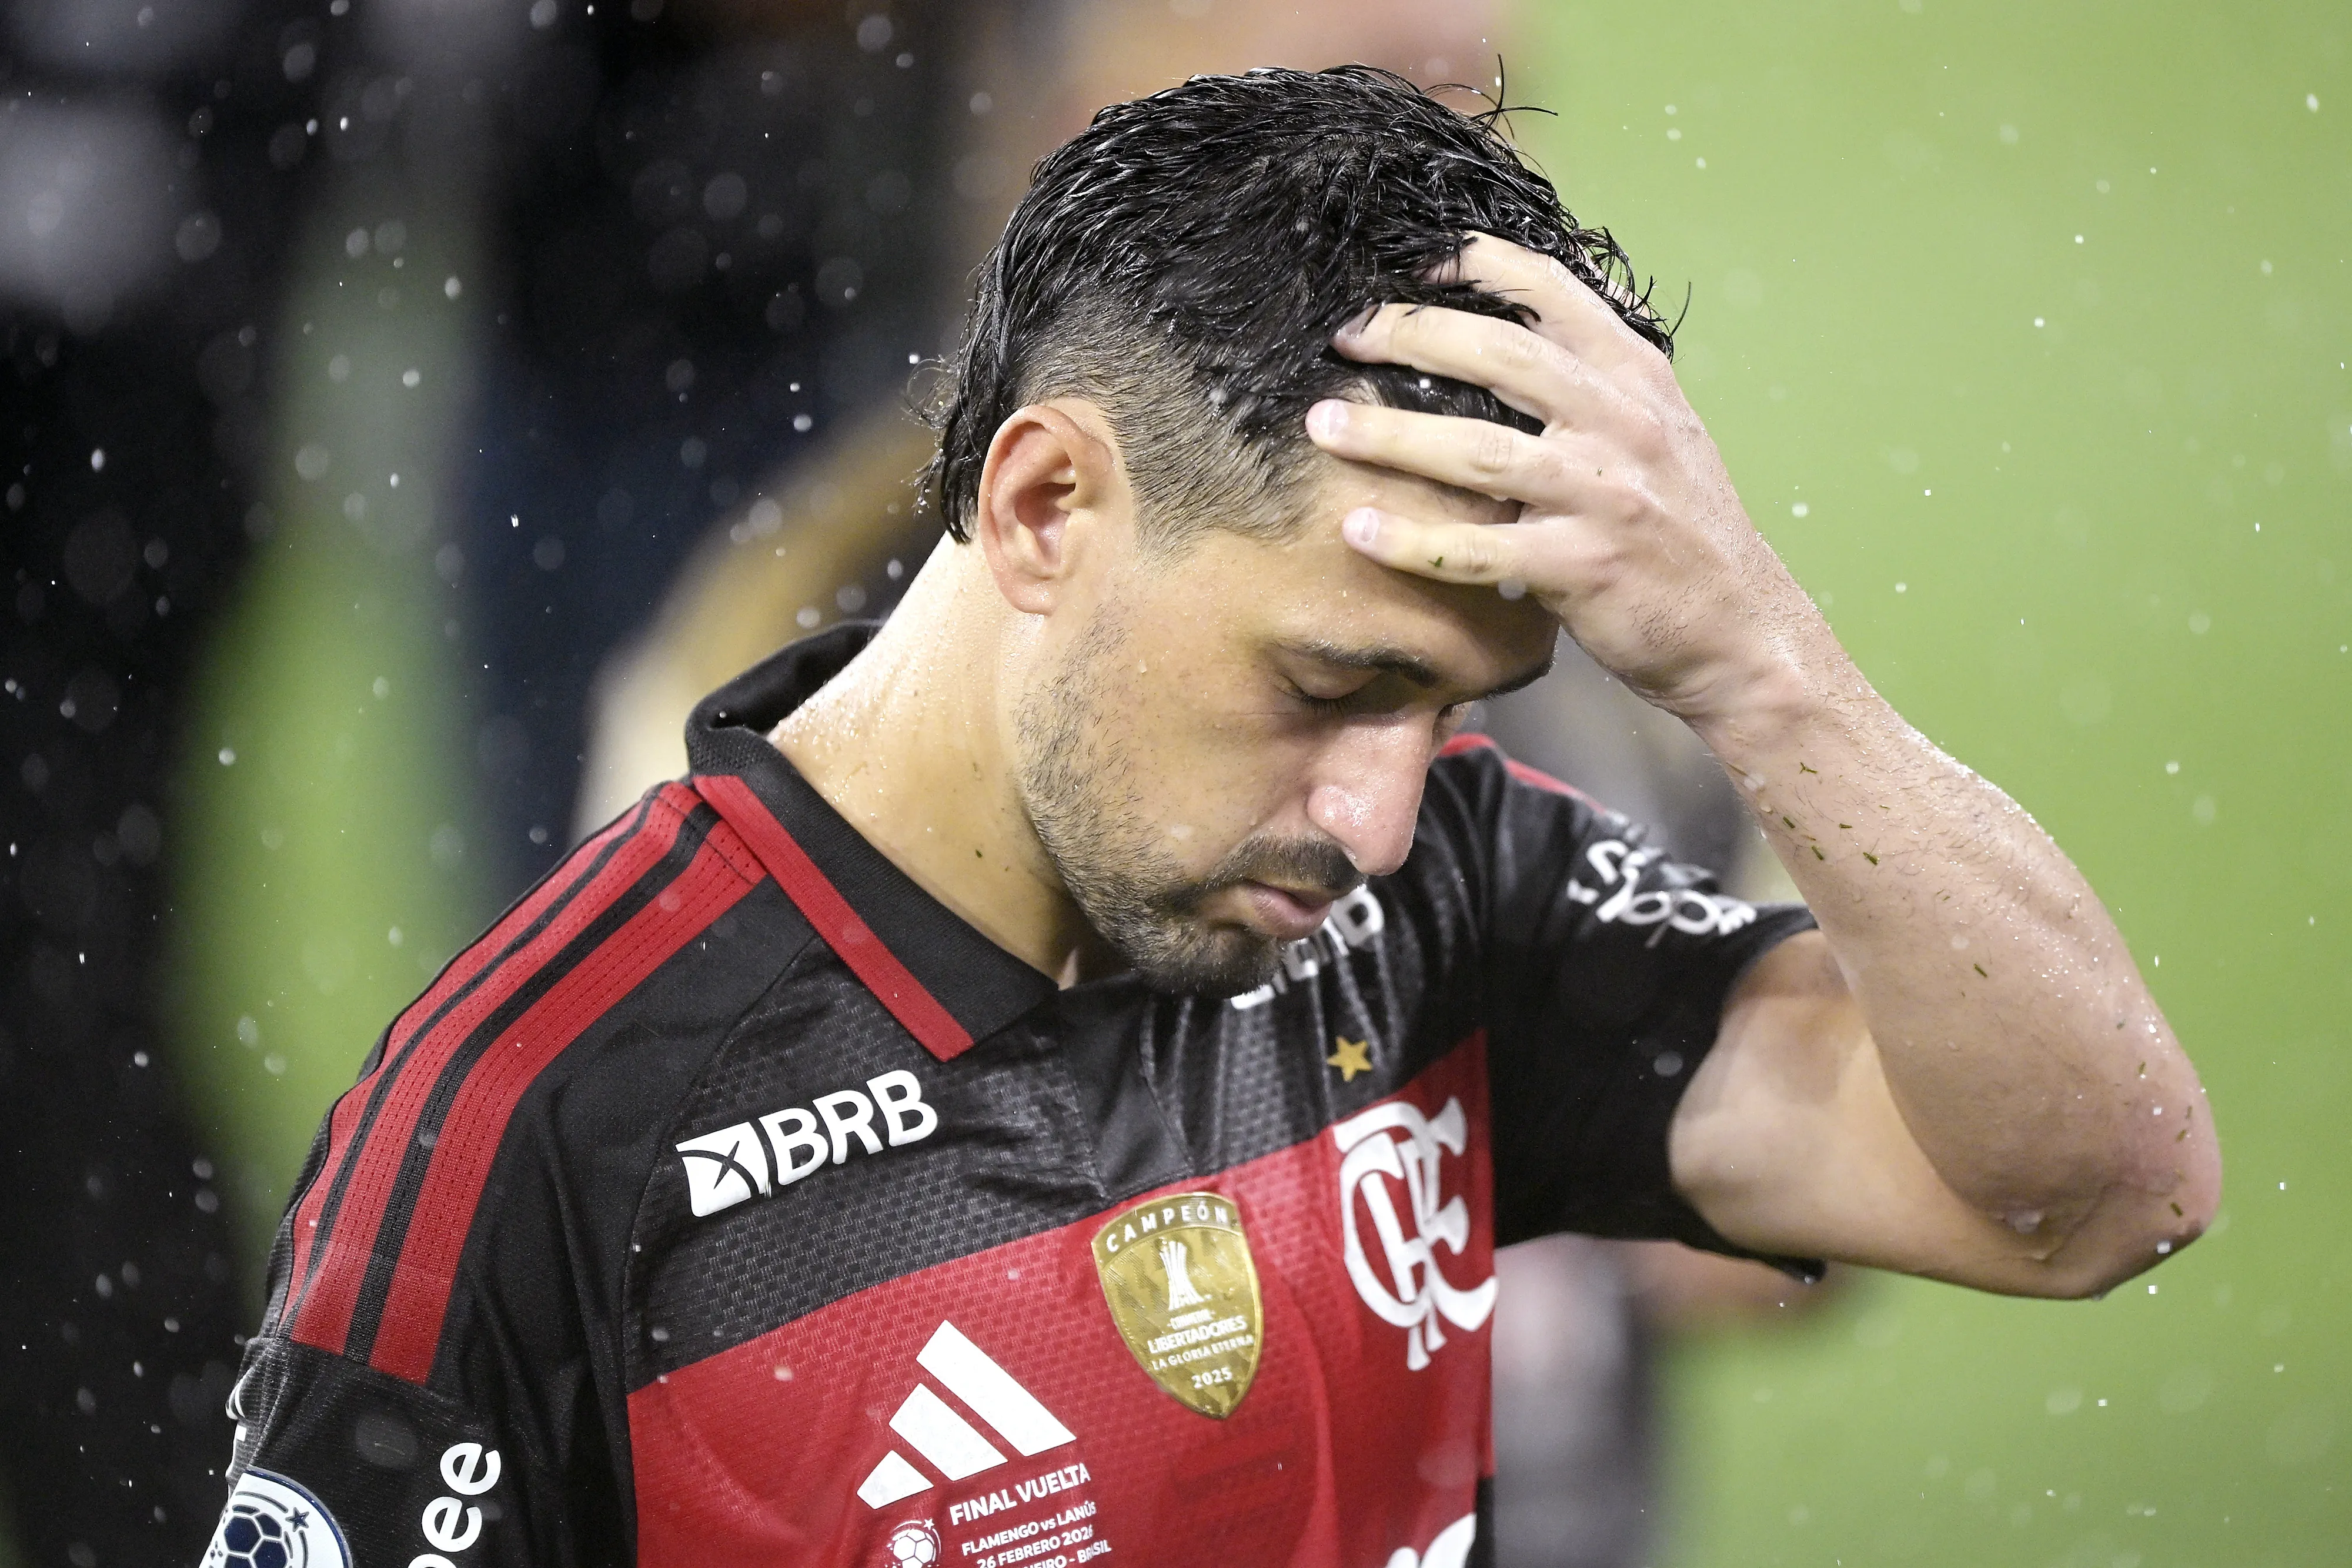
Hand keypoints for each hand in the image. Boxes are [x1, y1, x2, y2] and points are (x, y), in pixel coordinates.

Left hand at [1305, 233, 1823, 725]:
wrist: (1741, 630)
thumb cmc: (1686, 532)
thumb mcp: (1662, 431)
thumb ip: (1602, 380)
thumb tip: (1540, 320)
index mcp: (1636, 379)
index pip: (1552, 292)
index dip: (1476, 266)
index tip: (1411, 263)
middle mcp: (1621, 424)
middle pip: (1499, 354)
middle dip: (1410, 335)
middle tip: (1345, 338)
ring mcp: (1601, 494)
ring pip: (1477, 450)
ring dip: (1390, 435)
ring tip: (1324, 426)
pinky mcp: (1580, 566)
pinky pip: (1478, 549)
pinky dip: (1413, 540)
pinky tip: (1359, 530)